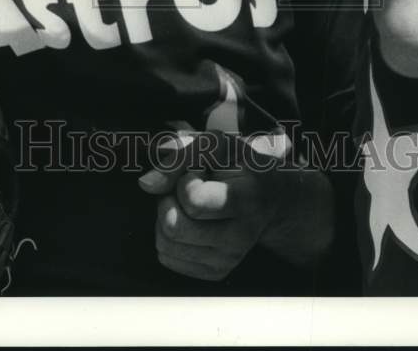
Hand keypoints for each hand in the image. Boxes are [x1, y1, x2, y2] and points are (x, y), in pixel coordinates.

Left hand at [139, 131, 333, 280]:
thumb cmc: (240, 165)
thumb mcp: (217, 146)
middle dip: (168, 200)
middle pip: (173, 226)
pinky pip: (167, 258)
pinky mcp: (216, 272)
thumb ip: (180, 158)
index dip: (184, 180)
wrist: (271, 198)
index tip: (199, 173)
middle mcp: (241, 236)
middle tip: (185, 188)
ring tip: (187, 204)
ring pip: (166, 245)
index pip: (193, 201)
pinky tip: (189, 221)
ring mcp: (229, 259)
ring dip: (165, 217)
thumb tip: (146, 184)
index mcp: (247, 200)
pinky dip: (169, 237)